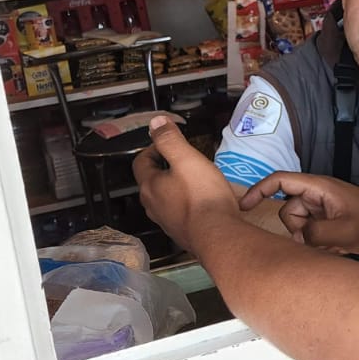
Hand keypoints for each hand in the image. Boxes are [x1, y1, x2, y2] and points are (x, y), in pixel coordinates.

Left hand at [133, 117, 242, 250]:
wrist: (217, 236)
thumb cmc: (203, 198)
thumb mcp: (187, 159)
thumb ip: (170, 140)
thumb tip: (156, 123)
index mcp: (150, 186)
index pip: (141, 162)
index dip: (153, 149)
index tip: (167, 144)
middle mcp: (153, 206)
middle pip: (152, 181)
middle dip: (165, 168)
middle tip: (183, 160)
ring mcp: (167, 221)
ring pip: (165, 199)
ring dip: (175, 187)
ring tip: (194, 180)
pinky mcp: (182, 233)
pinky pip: (179, 213)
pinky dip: (186, 204)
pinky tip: (203, 202)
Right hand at [242, 172, 358, 254]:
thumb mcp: (344, 233)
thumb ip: (315, 234)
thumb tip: (298, 237)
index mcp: (319, 187)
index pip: (280, 181)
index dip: (258, 190)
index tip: (243, 206)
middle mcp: (318, 194)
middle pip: (288, 210)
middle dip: (297, 228)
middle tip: (321, 240)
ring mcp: (323, 206)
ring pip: (299, 224)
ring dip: (310, 238)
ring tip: (334, 243)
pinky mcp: (328, 218)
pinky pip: (311, 231)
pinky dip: (319, 241)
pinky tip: (338, 245)